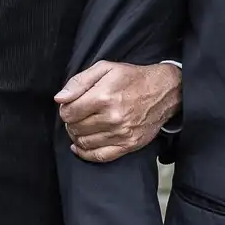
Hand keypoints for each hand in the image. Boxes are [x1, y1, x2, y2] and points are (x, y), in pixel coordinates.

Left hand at [57, 60, 180, 161]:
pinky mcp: (129, 144)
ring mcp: (121, 133)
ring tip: (82, 127)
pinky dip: (85, 153)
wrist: (164, 91)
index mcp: (104, 97)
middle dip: (71, 122)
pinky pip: (99, 156)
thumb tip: (60, 99)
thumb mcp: (105, 68)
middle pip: (75, 128)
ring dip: (77, 136)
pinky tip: (80, 147)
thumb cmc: (133, 78)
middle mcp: (112, 117)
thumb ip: (79, 81)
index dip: (65, 110)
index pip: (69, 112)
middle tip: (77, 116)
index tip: (70, 106)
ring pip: (84, 142)